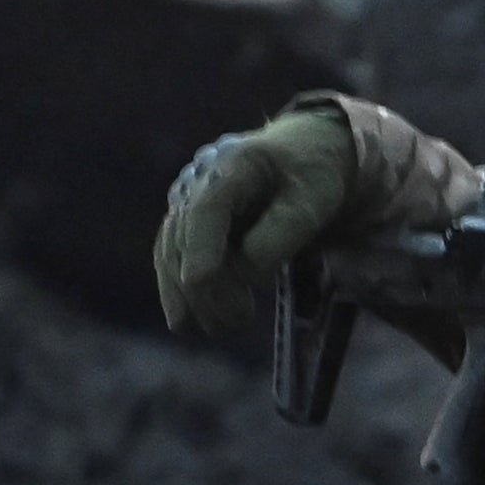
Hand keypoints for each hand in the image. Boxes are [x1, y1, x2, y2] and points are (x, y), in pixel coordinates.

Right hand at [150, 105, 353, 337]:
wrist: (299, 156)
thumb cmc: (310, 176)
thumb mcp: (313, 201)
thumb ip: (281, 234)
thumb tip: (246, 274)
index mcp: (234, 164)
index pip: (208, 208)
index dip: (202, 245)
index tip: (200, 280)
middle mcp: (198, 179)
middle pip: (187, 236)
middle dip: (207, 284)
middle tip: (238, 322)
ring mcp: (185, 198)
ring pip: (173, 251)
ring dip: (192, 294)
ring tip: (222, 328)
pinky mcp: (184, 219)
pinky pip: (172, 256)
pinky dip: (177, 288)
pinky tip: (185, 322)